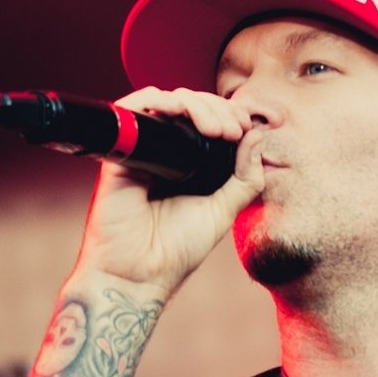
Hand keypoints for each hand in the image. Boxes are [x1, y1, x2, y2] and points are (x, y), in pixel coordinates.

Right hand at [69, 87, 267, 295]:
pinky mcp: (119, 154)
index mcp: (188, 164)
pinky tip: (180, 112)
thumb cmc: (177, 250)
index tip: (249, 127)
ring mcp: (142, 151)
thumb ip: (245, 178)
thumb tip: (258, 137)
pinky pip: (131, 110)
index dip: (230, 114)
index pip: (208, 120)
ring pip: (166, 102)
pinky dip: (156, 101)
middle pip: (189, 106)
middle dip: (218, 108)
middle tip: (235, 129)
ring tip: (218, 128)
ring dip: (196, 104)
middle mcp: (164, 153)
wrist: (140, 275)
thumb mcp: (224, 211)